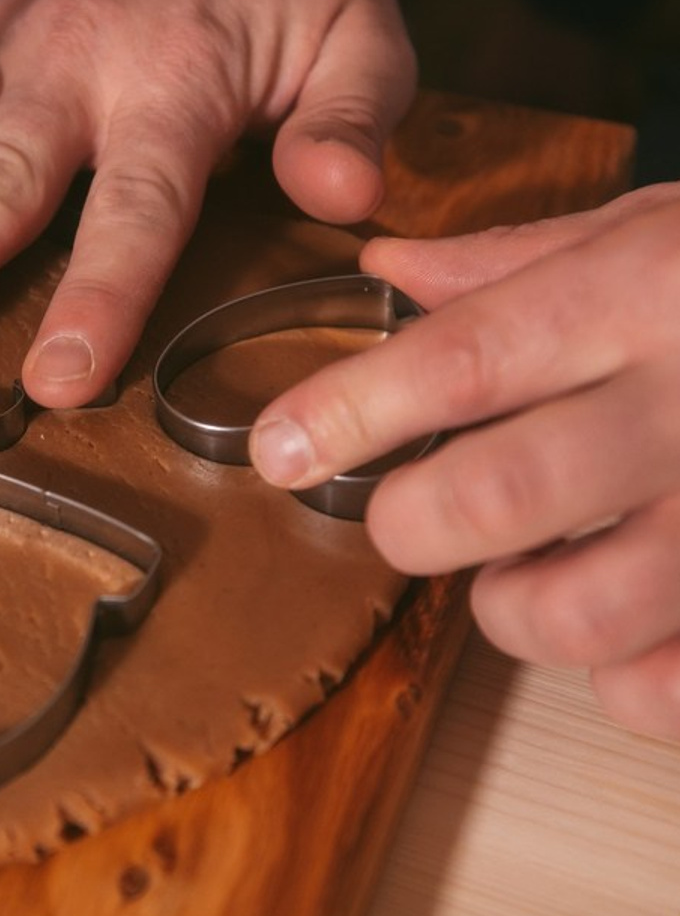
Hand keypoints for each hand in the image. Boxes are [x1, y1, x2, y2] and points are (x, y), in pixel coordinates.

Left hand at [249, 183, 679, 739]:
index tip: (274, 447)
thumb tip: (385, 263)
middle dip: (412, 524)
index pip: (460, 362)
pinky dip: (614, 674)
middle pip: (493, 498)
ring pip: (570, 615)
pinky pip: (659, 690)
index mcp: (643, 297)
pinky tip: (624, 620)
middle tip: (406, 516)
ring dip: (510, 607)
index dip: (348, 412)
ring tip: (522, 573)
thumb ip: (518, 255)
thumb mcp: (658, 225)